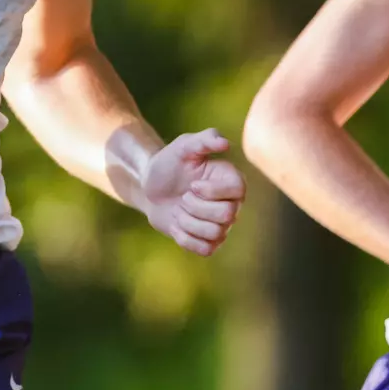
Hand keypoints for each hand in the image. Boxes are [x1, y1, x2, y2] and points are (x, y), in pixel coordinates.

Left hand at [141, 129, 246, 255]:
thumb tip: (226, 143)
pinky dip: (185, 238)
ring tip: (179, 210)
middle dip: (196, 207)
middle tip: (183, 197)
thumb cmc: (169, 163)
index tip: (193, 184)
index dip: (213, 191)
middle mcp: (231, 204)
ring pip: (215, 234)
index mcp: (231, 180)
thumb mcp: (183, 146)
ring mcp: (220, 225)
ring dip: (188, 222)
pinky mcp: (207, 242)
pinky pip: (205, 250)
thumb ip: (204, 140)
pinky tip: (176, 225)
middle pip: (227, 216)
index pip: (239, 191)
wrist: (149, 187)